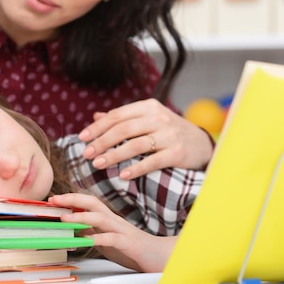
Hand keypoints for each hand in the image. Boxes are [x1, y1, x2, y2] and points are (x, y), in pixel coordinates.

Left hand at [48, 193, 175, 271]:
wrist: (160, 257)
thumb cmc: (132, 249)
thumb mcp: (106, 240)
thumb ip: (91, 233)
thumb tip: (72, 230)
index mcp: (107, 219)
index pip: (87, 202)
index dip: (70, 199)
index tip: (53, 199)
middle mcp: (113, 220)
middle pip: (92, 202)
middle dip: (72, 199)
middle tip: (54, 200)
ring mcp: (121, 230)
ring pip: (100, 217)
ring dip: (81, 216)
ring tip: (65, 218)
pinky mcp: (128, 243)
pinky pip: (112, 238)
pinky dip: (99, 238)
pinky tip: (87, 240)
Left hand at [78, 99, 213, 179]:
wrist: (202, 144)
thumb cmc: (168, 131)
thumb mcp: (148, 119)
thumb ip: (123, 118)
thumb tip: (96, 117)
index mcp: (148, 107)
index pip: (117, 115)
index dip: (97, 127)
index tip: (82, 138)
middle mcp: (159, 118)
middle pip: (123, 129)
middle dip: (101, 142)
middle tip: (86, 154)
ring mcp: (169, 135)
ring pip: (135, 144)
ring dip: (114, 155)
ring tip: (98, 164)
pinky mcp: (177, 153)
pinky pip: (152, 161)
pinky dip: (136, 168)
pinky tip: (122, 175)